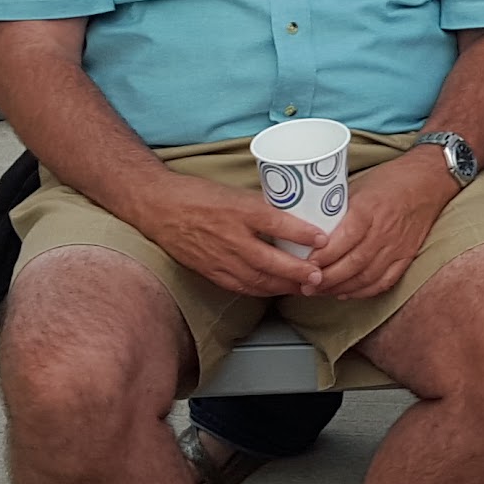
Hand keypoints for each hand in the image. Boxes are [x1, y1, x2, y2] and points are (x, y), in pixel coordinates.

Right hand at [128, 171, 319, 299]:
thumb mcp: (235, 193)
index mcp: (238, 209)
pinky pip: (243, 286)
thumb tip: (295, 219)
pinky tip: (277, 290)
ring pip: (259, 280)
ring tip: (306, 287)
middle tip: (320, 276)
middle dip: (299, 272)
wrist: (160, 207)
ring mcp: (220, 257)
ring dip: (285, 286)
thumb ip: (262, 208)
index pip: (277, 222)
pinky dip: (264, 290)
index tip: (323, 238)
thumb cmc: (199, 195)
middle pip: (272, 260)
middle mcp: (231, 236)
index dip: (303, 233)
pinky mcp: (211, 271)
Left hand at [303, 151, 450, 301]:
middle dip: (327, 279)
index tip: (305, 263)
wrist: (428, 182)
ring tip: (321, 291)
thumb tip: (309, 227)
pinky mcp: (406, 256)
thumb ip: (338, 208)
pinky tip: (346, 293)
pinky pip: (384, 281)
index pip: (344, 238)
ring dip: (341, 288)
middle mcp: (384, 230)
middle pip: (353, 263)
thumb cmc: (390, 180)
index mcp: (369, 208)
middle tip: (306, 285)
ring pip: (366, 277)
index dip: (324, 256)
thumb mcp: (359, 186)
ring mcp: (398, 246)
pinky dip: (364, 291)